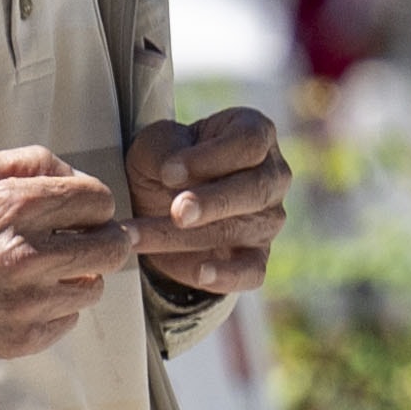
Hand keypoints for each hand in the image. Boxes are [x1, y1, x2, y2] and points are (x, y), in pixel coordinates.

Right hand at [0, 145, 130, 360]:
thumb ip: (26, 163)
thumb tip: (71, 176)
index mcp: (19, 207)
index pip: (98, 200)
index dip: (93, 203)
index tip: (82, 210)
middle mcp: (31, 254)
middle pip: (112, 247)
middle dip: (102, 238)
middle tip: (83, 239)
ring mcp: (31, 301)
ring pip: (94, 287)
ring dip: (78, 275)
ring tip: (48, 270)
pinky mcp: (25, 336)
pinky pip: (69, 319)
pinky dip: (56, 307)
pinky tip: (28, 295)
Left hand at [129, 107, 290, 297]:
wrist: (159, 200)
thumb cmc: (167, 161)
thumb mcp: (156, 143)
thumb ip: (165, 150)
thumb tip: (174, 174)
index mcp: (256, 134)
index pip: (250, 142)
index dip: (212, 157)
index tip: (169, 171)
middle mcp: (272, 176)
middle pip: (256, 188)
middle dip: (213, 202)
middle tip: (176, 211)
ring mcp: (268, 219)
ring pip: (240, 230)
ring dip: (187, 237)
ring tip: (138, 238)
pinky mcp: (256, 257)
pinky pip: (252, 271)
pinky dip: (227, 275)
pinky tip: (199, 273)